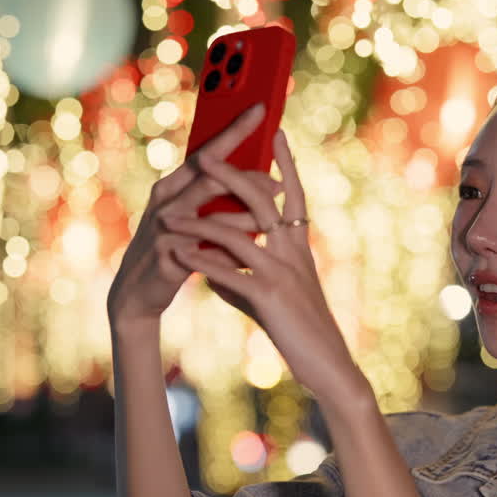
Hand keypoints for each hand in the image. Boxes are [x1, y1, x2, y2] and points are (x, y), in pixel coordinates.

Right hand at [107, 104, 281, 328]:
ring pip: (213, 217)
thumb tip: (269, 182)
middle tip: (278, 181)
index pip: (208, 151)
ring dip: (246, 219)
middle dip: (247, 177)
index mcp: (173, 185)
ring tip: (271, 221)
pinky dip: (231, 255)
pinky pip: (209, 252)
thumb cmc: (171, 249)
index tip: (262, 109)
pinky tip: (249, 258)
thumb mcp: (191, 219)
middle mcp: (166, 201)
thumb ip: (217, 200)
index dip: (234, 130)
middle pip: (210, 177)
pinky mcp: (169, 256)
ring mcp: (165, 228)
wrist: (136, 293)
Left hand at [165, 130, 367, 402]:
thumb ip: (243, 278)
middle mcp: (292, 252)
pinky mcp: (270, 297)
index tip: (276, 133)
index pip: (293, 194)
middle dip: (232, 175)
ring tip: (169, 213)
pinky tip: (178, 257)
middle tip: (206, 154)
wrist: (327, 363)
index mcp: (298, 247)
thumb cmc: (300, 330)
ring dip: (200, 220)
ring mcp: (282, 272)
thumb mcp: (270, 297)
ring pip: (239, 233)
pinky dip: (202, 263)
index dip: (285, 164)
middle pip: (263, 200)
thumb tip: (216, 273)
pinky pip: (230, 273)